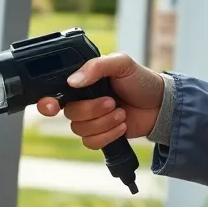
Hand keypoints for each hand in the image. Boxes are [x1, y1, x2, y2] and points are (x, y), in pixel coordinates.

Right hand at [36, 52, 164, 149]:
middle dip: (92, 110)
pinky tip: (122, 126)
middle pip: (69, 113)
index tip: (52, 106)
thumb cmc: (141, 80)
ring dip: (103, 123)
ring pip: (80, 129)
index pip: (54, 92)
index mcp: (82, 82)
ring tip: (121, 114)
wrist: (160, 105)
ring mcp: (91, 119)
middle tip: (111, 102)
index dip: (47, 102)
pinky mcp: (101, 135)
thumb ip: (96, 66)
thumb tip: (73, 81)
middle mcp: (83, 100)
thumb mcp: (122, 63)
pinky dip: (107, 135)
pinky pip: (91, 142)